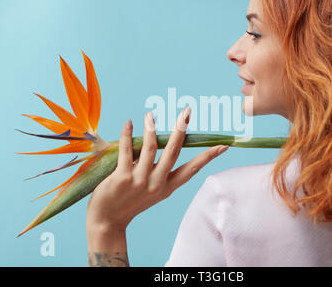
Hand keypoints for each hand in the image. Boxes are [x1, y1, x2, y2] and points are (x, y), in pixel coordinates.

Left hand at [86, 107, 228, 232]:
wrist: (108, 220)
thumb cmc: (130, 201)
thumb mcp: (151, 189)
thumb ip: (155, 168)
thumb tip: (155, 140)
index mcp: (167, 187)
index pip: (192, 169)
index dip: (208, 157)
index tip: (223, 146)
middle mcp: (157, 183)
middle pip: (173, 152)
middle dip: (181, 130)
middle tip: (187, 112)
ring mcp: (140, 180)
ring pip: (150, 148)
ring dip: (151, 128)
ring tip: (150, 114)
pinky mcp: (122, 177)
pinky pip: (126, 150)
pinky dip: (127, 135)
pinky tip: (128, 124)